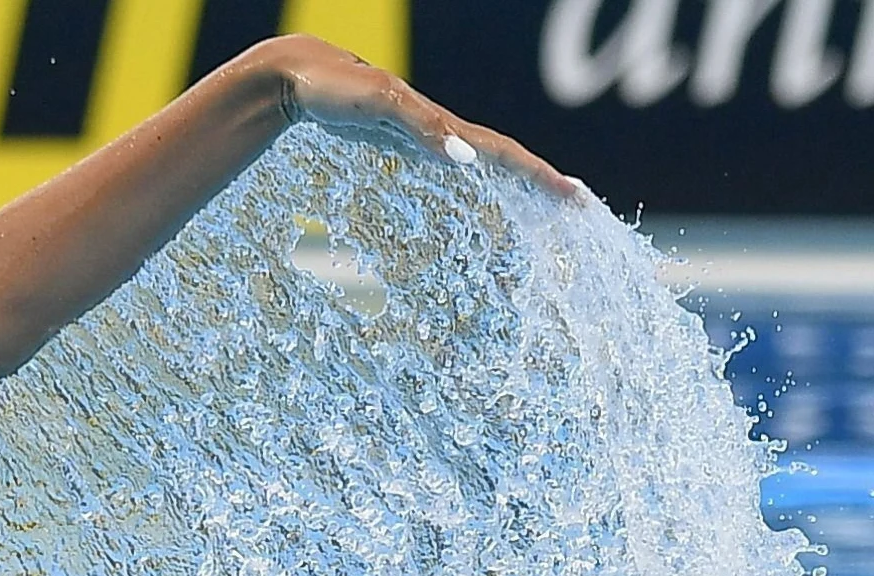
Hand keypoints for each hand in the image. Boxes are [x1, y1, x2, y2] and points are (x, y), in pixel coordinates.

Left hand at [256, 35, 578, 197]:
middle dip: (539, 178)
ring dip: (512, 174)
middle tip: (575, 202)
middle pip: (500, 156)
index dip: (541, 175)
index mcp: (441, 126)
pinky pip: (447, 155)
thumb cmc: (335, 88)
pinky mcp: (397, 136)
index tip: (577, 197)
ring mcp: (419, 132)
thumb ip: (424, 128)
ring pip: (477, 155)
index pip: (504, 153)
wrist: (297, 74)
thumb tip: (467, 159)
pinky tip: (470, 177)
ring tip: (539, 193)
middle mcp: (437, 129)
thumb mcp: (382, 105)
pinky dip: (470, 169)